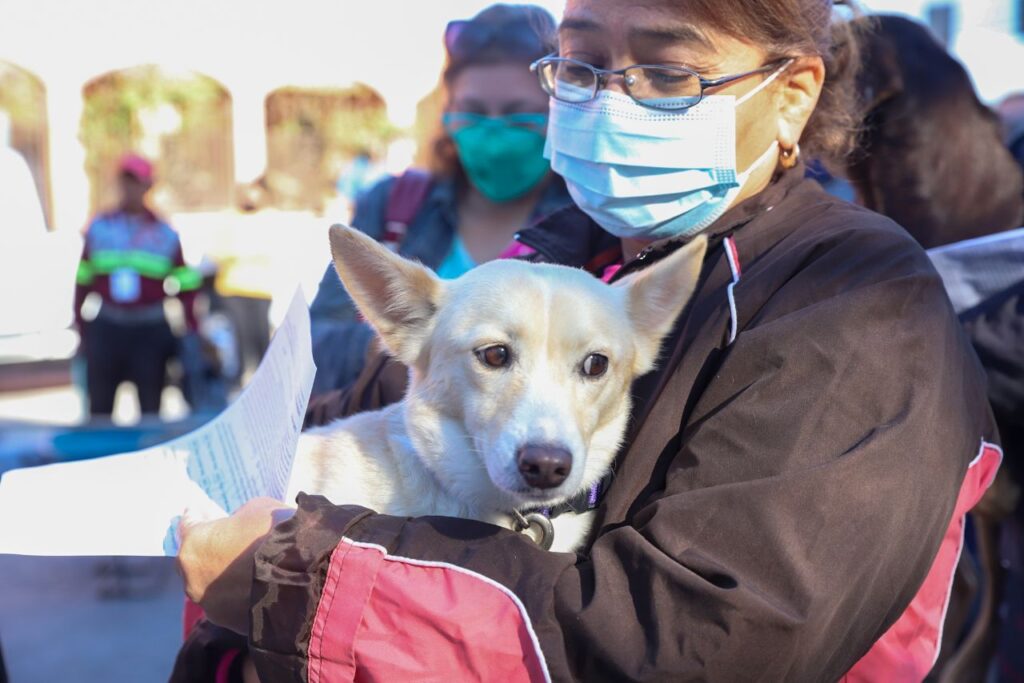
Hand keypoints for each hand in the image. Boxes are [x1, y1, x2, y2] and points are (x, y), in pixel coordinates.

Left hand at [177, 498, 292, 633]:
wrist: (305, 576)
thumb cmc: (276, 533)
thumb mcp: (255, 510)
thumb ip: (236, 522)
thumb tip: (235, 532)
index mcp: (193, 546)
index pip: (188, 526)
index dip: (198, 517)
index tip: (201, 512)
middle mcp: (192, 579)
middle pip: (195, 560)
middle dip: (208, 550)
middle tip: (224, 540)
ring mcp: (210, 606)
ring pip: (212, 586)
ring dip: (223, 576)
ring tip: (244, 567)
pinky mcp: (230, 623)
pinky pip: (231, 603)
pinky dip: (239, 594)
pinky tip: (256, 585)